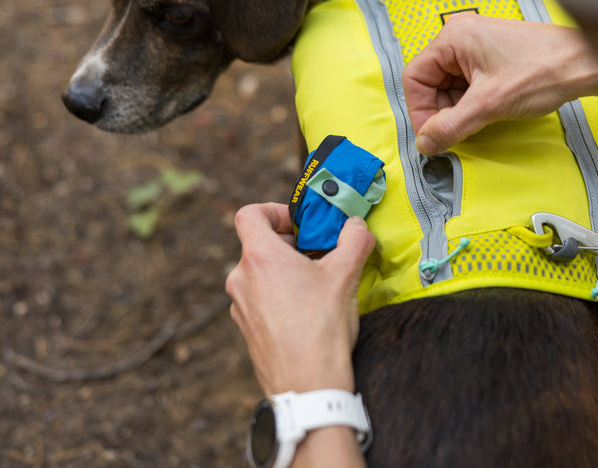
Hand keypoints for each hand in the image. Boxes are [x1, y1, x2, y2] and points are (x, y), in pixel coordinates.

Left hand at [225, 203, 375, 395]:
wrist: (308, 386)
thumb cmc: (321, 329)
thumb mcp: (346, 275)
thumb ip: (354, 240)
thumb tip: (357, 226)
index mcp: (259, 257)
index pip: (250, 214)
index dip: (275, 211)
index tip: (300, 224)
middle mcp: (241, 278)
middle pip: (259, 245)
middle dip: (291, 245)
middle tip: (320, 255)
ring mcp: (240, 306)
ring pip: (260, 274)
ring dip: (286, 271)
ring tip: (317, 286)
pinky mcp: (246, 329)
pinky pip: (260, 299)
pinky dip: (279, 296)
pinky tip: (307, 312)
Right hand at [403, 14, 597, 155]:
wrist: (584, 64)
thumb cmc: (544, 69)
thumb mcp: (489, 105)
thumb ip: (451, 126)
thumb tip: (426, 143)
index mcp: (453, 37)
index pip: (415, 77)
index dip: (419, 111)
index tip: (430, 135)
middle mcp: (461, 37)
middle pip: (431, 82)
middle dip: (440, 111)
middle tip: (454, 133)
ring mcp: (477, 46)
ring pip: (450, 86)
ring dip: (457, 109)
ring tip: (479, 120)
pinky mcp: (492, 58)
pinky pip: (468, 84)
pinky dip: (472, 103)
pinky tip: (488, 112)